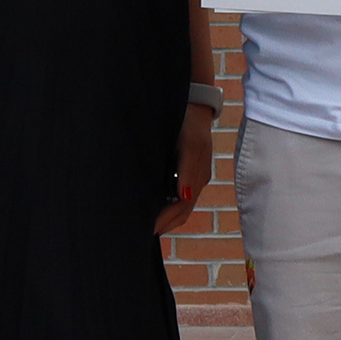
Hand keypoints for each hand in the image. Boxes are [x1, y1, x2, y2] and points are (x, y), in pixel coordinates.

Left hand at [155, 98, 218, 234]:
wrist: (192, 103)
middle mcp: (196, 180)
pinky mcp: (185, 170)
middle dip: (165, 225)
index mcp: (198, 177)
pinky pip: (178, 196)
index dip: (165, 220)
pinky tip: (153, 209)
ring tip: (147, 228)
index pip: (181, 208)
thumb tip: (184, 196)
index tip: (146, 230)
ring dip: (166, 219)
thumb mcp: (189, 145)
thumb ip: (187, 170)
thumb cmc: (188, 123)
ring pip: (181, 207)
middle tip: (142, 236)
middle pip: (182, 212)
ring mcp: (192, 176)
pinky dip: (166, 207)